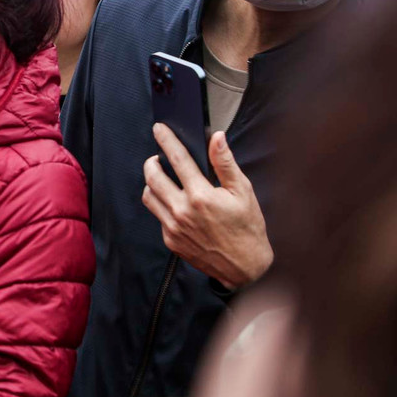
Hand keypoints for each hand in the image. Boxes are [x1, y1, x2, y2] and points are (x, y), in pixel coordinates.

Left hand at [142, 124, 273, 289]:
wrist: (245, 268)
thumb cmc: (248, 228)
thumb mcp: (243, 192)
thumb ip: (225, 163)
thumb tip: (217, 137)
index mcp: (201, 196)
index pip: (177, 159)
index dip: (166, 140)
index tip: (159, 129)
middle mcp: (183, 211)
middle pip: (152, 176)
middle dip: (152, 161)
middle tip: (158, 157)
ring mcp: (173, 227)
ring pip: (148, 195)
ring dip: (151, 182)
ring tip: (162, 177)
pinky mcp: (170, 240)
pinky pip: (157, 215)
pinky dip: (161, 204)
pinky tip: (174, 202)